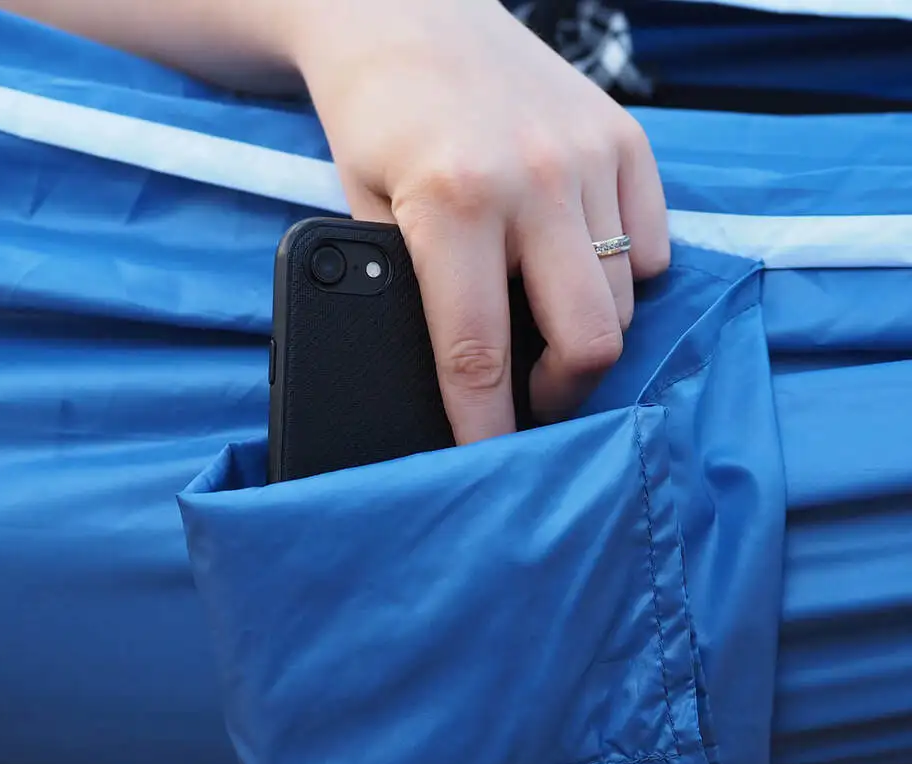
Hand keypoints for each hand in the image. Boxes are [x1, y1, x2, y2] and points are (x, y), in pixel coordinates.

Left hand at [285, 0, 670, 442]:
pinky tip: (577, 266)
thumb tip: (451, 373)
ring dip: (589, 336)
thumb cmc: (376, 118)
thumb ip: (409, 291)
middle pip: (589, 341)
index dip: (485, 428)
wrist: (405, 15)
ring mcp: (588, 156)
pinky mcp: (624, 137)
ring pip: (625, 300)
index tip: (487, 465)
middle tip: (530, 401)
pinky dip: (626, 275)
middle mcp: (534, 181)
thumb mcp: (362, 211)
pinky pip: (654, 243)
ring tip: (547, 332)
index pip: (480, 355)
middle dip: (561, 396)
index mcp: (453, 204)